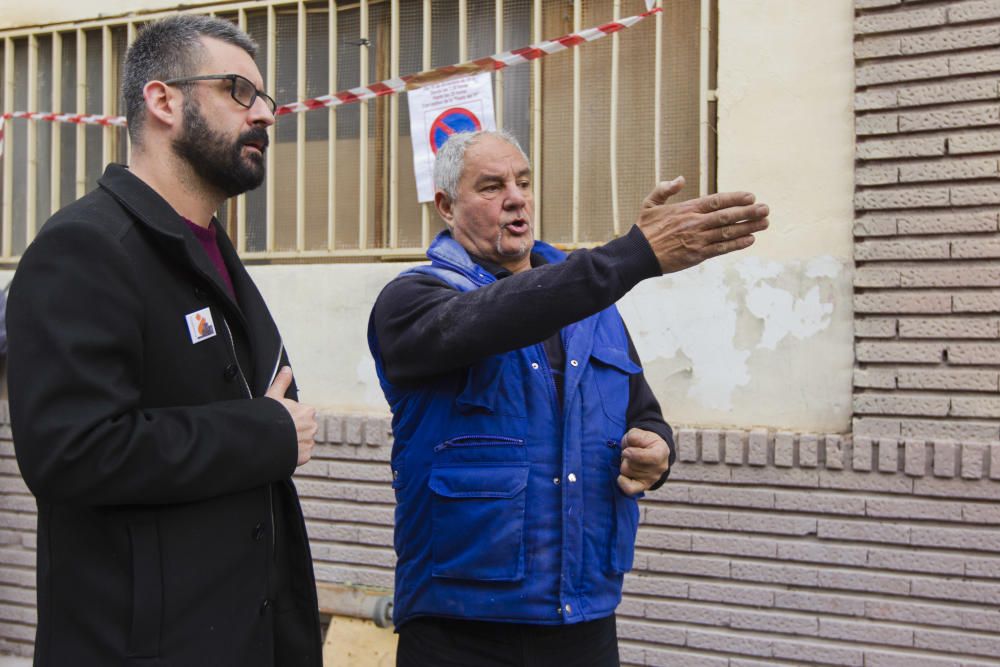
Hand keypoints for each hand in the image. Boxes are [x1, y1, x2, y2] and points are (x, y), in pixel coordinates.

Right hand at [265, 366, 316, 466]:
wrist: (265, 439)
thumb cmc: (269, 417)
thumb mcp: (273, 396)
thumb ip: (282, 382)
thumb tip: (287, 369)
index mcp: (308, 411)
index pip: (302, 413)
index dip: (290, 416)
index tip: (281, 419)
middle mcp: (313, 426)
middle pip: (303, 428)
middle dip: (294, 430)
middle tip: (280, 431)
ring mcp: (309, 442)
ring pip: (303, 441)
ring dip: (294, 442)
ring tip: (280, 441)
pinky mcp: (305, 456)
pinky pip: (301, 454)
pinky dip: (294, 453)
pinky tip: (283, 450)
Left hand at [618, 428, 670, 495]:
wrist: (648, 450)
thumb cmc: (643, 441)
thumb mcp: (639, 433)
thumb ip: (635, 436)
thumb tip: (631, 442)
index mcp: (662, 451)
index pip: (652, 458)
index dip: (635, 455)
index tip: (626, 451)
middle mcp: (660, 467)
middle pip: (633, 465)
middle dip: (626, 457)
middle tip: (630, 452)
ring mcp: (653, 478)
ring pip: (627, 472)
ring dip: (624, 464)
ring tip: (630, 460)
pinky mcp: (644, 486)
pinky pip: (629, 489)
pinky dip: (622, 482)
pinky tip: (622, 475)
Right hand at [636, 176, 769, 274]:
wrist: (637, 255)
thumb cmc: (644, 229)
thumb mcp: (650, 204)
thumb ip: (665, 189)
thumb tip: (680, 179)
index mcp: (686, 209)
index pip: (716, 201)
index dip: (735, 198)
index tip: (751, 196)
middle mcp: (694, 224)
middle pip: (727, 217)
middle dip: (748, 213)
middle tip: (766, 209)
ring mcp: (697, 240)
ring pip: (727, 233)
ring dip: (748, 228)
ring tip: (765, 224)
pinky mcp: (697, 256)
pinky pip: (721, 249)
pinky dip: (736, 245)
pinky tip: (750, 240)